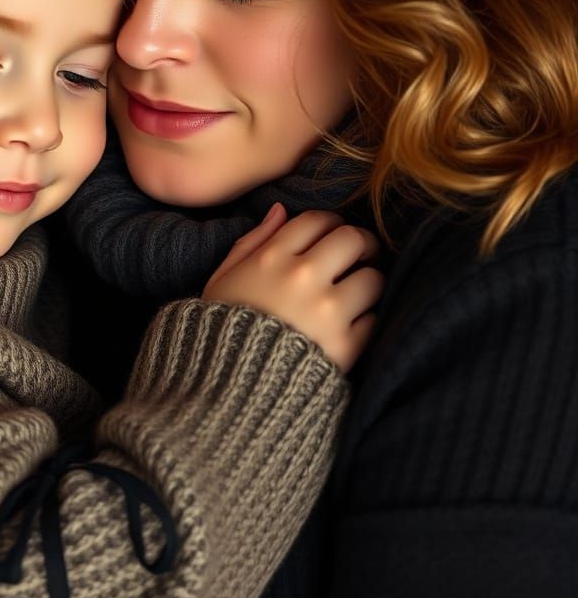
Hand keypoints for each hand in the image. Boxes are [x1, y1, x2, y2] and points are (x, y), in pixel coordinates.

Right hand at [203, 204, 382, 371]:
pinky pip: (375, 318)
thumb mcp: (223, 278)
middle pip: (352, 240)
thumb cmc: (222, 328)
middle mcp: (303, 278)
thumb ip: (252, 241)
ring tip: (358, 290)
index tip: (331, 234)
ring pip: (372, 278)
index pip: (316, 220)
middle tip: (359, 255)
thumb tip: (281, 210)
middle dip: (360, 243)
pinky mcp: (346, 345)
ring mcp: (327, 311)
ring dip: (368, 281)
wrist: (230, 387)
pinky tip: (352, 323)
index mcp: (271, 258)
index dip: (329, 223)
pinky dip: (367, 319)